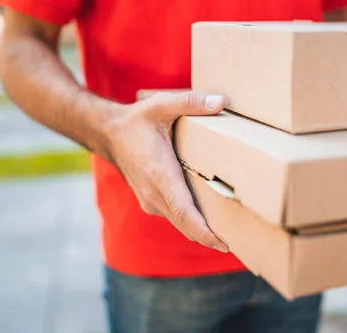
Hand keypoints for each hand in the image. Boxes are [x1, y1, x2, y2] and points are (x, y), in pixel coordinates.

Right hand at [108, 91, 228, 252]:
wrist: (109, 134)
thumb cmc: (136, 121)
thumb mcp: (161, 104)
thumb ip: (191, 102)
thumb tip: (221, 102)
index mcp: (159, 174)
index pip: (184, 212)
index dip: (203, 231)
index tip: (222, 243)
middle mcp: (154, 193)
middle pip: (185, 224)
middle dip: (209, 238)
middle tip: (237, 245)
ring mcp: (150, 200)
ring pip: (180, 223)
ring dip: (200, 231)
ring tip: (228, 235)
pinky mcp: (150, 202)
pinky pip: (174, 217)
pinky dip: (190, 222)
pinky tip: (208, 221)